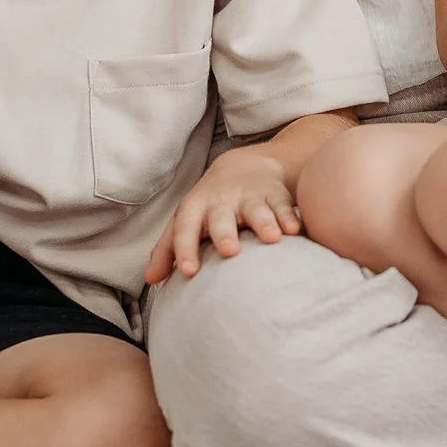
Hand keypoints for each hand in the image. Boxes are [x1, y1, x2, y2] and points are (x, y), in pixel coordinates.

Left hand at [147, 148, 300, 282]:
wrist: (245, 166)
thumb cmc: (209, 206)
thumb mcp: (185, 221)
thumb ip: (166, 250)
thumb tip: (150, 280)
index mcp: (196, 209)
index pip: (186, 228)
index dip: (185, 249)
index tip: (188, 272)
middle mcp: (222, 201)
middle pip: (221, 218)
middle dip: (225, 233)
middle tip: (230, 251)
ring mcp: (250, 196)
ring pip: (257, 209)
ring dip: (264, 222)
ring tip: (272, 239)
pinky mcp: (275, 194)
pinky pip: (283, 205)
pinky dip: (289, 216)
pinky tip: (296, 230)